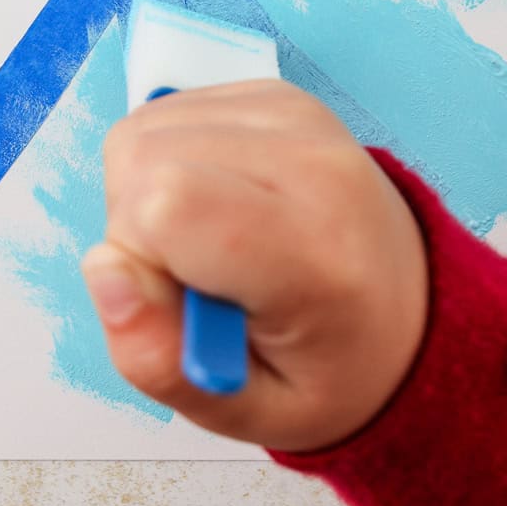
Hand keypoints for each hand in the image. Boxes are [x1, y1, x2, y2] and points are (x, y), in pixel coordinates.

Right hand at [81, 82, 427, 452]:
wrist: (402, 309)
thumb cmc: (321, 370)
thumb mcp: (244, 412)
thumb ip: (158, 359)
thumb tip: (104, 270)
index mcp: (315, 256)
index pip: (170, 202)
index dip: (140, 259)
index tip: (181, 305)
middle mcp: (316, 166)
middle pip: (144, 160)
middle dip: (135, 229)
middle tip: (190, 279)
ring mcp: (299, 117)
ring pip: (144, 131)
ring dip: (145, 194)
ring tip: (205, 245)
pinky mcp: (276, 93)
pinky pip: (168, 113)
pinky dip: (166, 161)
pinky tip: (214, 203)